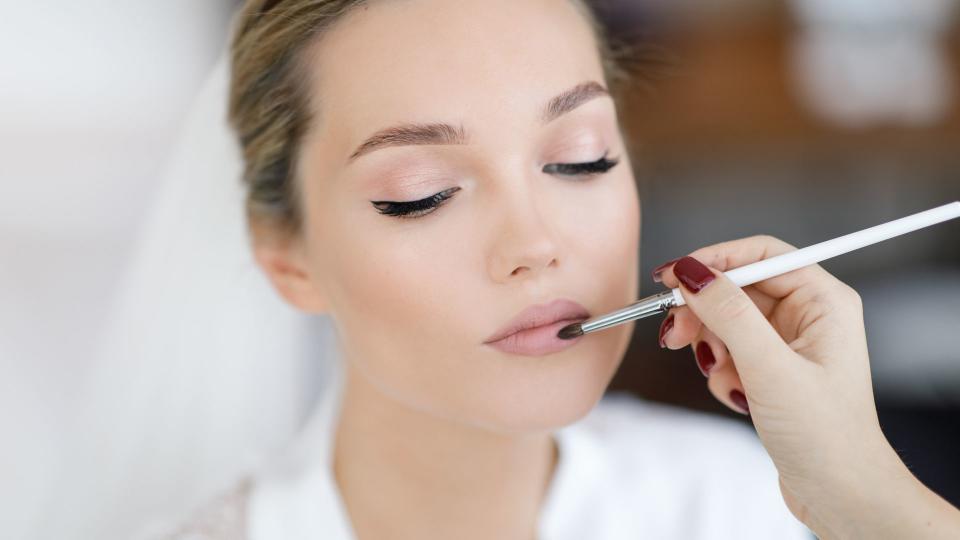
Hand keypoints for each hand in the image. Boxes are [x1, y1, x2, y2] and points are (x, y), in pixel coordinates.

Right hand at [653, 235, 959, 538]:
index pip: (760, 254)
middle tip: (674, 334)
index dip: (714, 259)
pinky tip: (737, 396)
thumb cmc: (826, 436)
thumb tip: (690, 272)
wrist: (840, 495)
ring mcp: (789, 343)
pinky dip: (722, 372)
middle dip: (704, 314)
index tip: (672, 276)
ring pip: (727, 321)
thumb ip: (728, 313)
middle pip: (736, 288)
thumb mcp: (769, 368)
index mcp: (824, 301)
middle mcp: (809, 315)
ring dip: (712, 349)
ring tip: (723, 378)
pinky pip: (729, 351)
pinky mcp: (772, 370)